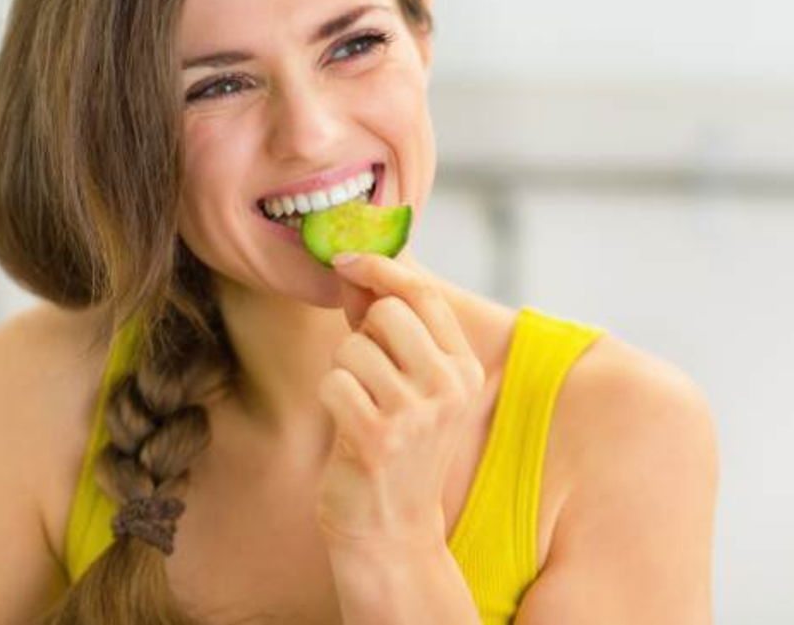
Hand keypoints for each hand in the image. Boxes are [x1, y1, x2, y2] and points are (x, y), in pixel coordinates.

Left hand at [315, 252, 486, 552]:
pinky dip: (330, 398)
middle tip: (368, 374)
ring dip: (343, 371)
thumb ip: (387, 325)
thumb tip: (354, 266)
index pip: (423, 293)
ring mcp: (416, 413)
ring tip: (360, 405)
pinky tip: (348, 426)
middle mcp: (449, 386)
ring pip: (353, 347)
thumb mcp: (409, 383)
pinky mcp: (378, 436)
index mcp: (464, 368)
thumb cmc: (393, 445)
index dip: (380, 269)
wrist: (391, 531)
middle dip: (362, 334)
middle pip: (388, 311)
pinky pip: (333, 381)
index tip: (346, 262)